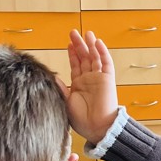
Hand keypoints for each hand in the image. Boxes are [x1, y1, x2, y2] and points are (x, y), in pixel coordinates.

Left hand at [57, 29, 118, 144]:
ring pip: (95, 57)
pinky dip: (102, 52)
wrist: (96, 127)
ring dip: (91, 45)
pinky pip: (106, 63)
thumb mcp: (65, 102)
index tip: (68, 44)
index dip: (72, 54)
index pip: (76, 65)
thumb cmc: (81, 119)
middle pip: (84, 58)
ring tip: (86, 33)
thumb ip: (60, 88)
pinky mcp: (108, 79)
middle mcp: (89, 80)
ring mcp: (99, 78)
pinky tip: (98, 42)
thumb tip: (52, 76)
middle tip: (74, 33)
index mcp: (79, 85)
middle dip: (79, 45)